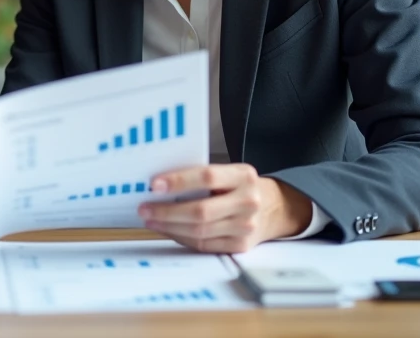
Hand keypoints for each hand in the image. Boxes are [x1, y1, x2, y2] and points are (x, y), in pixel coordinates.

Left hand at [138, 164, 311, 252]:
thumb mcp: (230, 173)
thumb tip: (161, 185)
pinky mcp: (240, 246)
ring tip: (151, 220)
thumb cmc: (241, 187)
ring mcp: (246, 227)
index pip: (207, 176)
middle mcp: (248, 201)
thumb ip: (202, 177)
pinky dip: (182, 237)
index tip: (154, 184)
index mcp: (243, 176)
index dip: (179, 181)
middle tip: (145, 208)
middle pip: (201, 211)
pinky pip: (204, 244)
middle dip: (167, 211)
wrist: (274, 209)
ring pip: (199, 231)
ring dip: (170, 226)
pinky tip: (169, 230)